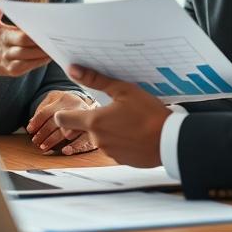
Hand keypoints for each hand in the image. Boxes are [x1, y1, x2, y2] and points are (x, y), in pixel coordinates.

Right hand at [0, 0, 51, 92]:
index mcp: (2, 39)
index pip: (22, 37)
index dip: (35, 34)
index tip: (47, 28)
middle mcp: (7, 54)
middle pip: (30, 49)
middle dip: (44, 44)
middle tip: (60, 36)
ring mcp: (11, 65)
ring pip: (32, 60)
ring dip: (46, 53)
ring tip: (59, 45)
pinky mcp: (15, 72)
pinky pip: (31, 67)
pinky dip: (42, 61)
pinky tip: (52, 54)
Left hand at [27, 91, 97, 154]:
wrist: (86, 102)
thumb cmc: (66, 103)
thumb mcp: (54, 99)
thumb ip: (43, 109)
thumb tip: (31, 123)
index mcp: (65, 99)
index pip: (47, 111)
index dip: (37, 121)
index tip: (30, 130)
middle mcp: (75, 106)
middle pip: (56, 121)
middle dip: (43, 133)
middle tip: (35, 141)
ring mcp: (85, 117)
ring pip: (67, 130)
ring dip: (53, 140)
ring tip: (44, 147)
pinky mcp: (93, 127)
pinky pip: (83, 139)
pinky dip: (74, 146)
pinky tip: (65, 150)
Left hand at [54, 66, 168, 166]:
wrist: (169, 140)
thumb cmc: (148, 114)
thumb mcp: (124, 90)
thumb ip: (96, 80)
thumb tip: (74, 70)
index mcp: (94, 121)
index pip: (63, 119)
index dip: (62, 114)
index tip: (66, 111)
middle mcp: (98, 139)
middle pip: (87, 127)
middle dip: (97, 119)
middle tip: (116, 110)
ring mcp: (109, 152)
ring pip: (103, 137)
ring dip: (111, 130)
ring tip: (130, 121)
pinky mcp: (121, 160)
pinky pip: (115, 148)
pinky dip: (122, 141)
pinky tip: (136, 133)